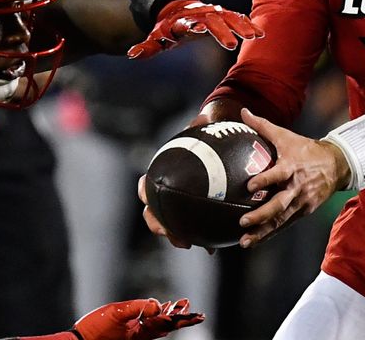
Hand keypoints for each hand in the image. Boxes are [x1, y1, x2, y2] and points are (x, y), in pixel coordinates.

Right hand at [74, 297, 203, 339]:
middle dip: (183, 318)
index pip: (168, 323)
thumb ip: (138, 307)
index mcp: (142, 331)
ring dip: (172, 315)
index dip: (183, 318)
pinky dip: (157, 316)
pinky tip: (160, 309)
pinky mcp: (128, 332)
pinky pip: (148, 325)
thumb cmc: (96, 329)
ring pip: (160, 325)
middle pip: (168, 326)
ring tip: (183, 306)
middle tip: (199, 314)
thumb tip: (158, 304)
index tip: (198, 315)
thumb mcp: (117, 313)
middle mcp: (142, 335)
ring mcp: (135, 334)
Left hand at [128, 0, 261, 58]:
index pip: (188, 24)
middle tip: (232, 44)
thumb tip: (131, 54)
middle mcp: (200, 15)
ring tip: (256, 36)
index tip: (199, 31)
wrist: (176, 9)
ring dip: (241, 26)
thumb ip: (146, 47)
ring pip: (229, 18)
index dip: (193, 27)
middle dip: (222, 31)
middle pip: (212, 22)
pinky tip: (260, 33)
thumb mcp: (156, 38)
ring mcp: (213, 14)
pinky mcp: (222, 16)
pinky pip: (236, 19)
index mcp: (184, 21)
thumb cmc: (167, 28)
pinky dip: (247, 23)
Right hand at [138, 102, 235, 248]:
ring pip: (174, 225)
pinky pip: (195, 228)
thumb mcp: (206, 127)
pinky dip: (202, 238)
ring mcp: (180, 205)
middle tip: (171, 233)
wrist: (220, 145)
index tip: (148, 200)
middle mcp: (167, 193)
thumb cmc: (207, 136)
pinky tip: (214, 246)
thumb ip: (202, 124)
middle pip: (155, 213)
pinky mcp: (196, 213)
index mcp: (162, 174)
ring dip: (179, 236)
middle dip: (160, 226)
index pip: (145, 186)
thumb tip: (203, 117)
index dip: (144, 194)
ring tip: (194, 245)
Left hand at [237, 108, 348, 247]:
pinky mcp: (304, 212)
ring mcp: (302, 202)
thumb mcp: (286, 136)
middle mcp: (298, 187)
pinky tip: (254, 241)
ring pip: (281, 219)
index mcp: (293, 167)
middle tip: (243, 220)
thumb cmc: (306, 149)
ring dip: (263, 231)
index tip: (250, 185)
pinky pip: (285, 224)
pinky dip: (270, 233)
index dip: (265, 180)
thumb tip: (243, 111)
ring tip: (245, 241)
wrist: (336, 165)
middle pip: (279, 204)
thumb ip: (263, 125)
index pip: (278, 174)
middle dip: (261, 214)